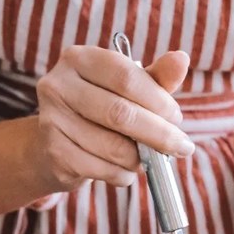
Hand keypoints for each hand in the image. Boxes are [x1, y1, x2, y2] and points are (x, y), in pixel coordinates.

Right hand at [34, 45, 191, 192]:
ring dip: (140, 159)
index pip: (126, 77)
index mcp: (79, 59)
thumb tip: (181, 60)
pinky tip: (125, 171)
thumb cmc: (98, 111)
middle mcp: (58, 85)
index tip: (177, 118)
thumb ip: (155, 77)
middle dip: (159, 134)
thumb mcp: (127, 89)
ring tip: (148, 159)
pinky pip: (101, 169)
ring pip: (113, 147)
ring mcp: (52, 120)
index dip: (159, 100)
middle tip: (180, 147)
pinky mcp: (53, 153)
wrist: (54, 146)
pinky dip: (123, 175)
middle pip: (120, 113)